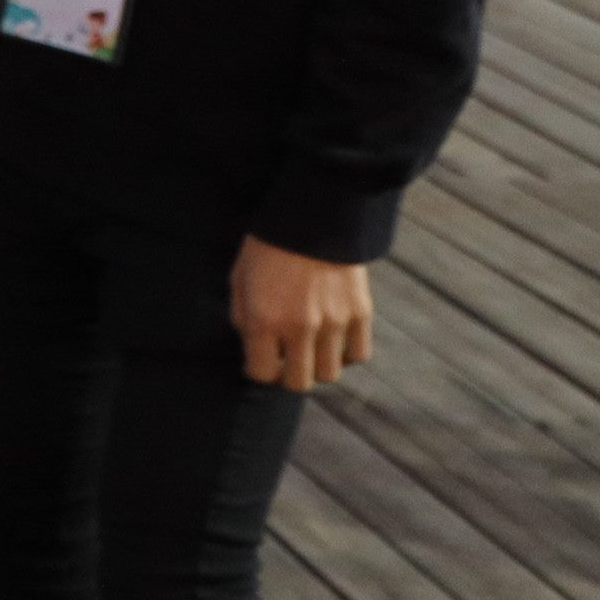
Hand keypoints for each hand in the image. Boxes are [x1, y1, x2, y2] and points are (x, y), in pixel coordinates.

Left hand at [232, 237, 375, 390]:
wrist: (312, 216)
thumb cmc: (268, 247)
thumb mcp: (239, 279)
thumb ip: (243, 318)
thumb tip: (253, 348)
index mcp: (264, 320)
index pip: (262, 374)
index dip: (259, 370)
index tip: (260, 360)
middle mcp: (300, 327)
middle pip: (299, 383)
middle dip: (288, 376)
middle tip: (286, 359)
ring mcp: (334, 322)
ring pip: (330, 374)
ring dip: (317, 366)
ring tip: (310, 348)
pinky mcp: (361, 313)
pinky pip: (359, 355)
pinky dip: (346, 354)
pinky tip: (334, 341)